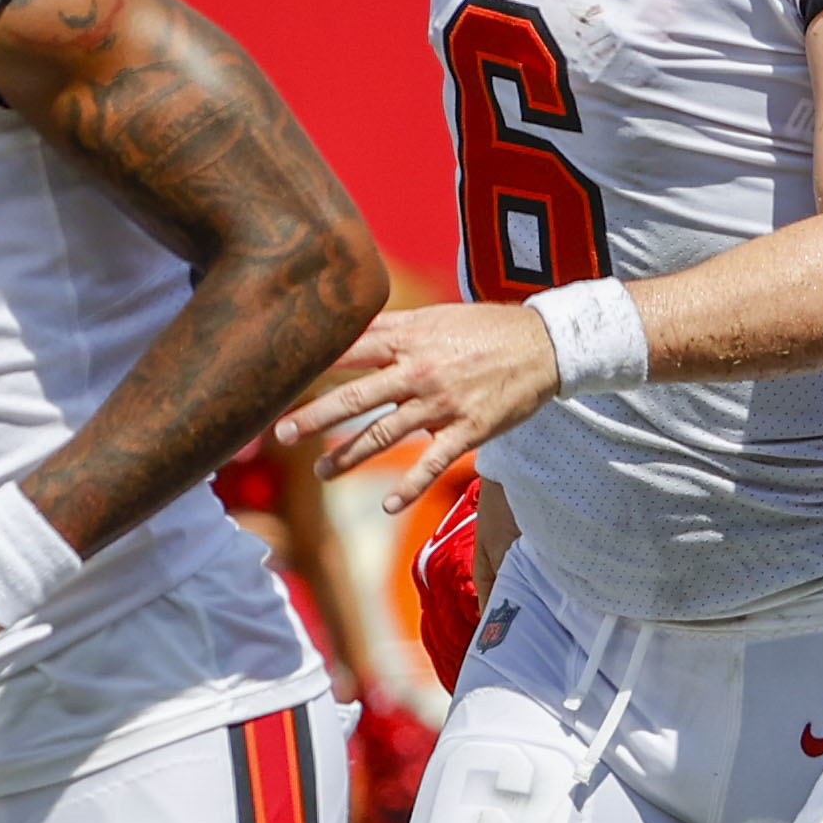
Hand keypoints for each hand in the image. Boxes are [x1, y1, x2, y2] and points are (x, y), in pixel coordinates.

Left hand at [286, 301, 563, 507]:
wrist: (544, 345)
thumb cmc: (484, 329)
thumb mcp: (434, 318)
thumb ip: (390, 329)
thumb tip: (344, 330)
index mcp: (407, 341)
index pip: (348, 352)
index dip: (311, 365)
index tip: (278, 379)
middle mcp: (418, 372)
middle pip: (355, 397)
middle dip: (315, 416)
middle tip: (281, 433)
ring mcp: (441, 404)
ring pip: (384, 435)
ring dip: (348, 456)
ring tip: (321, 472)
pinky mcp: (467, 430)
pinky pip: (431, 463)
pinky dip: (409, 487)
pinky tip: (389, 505)